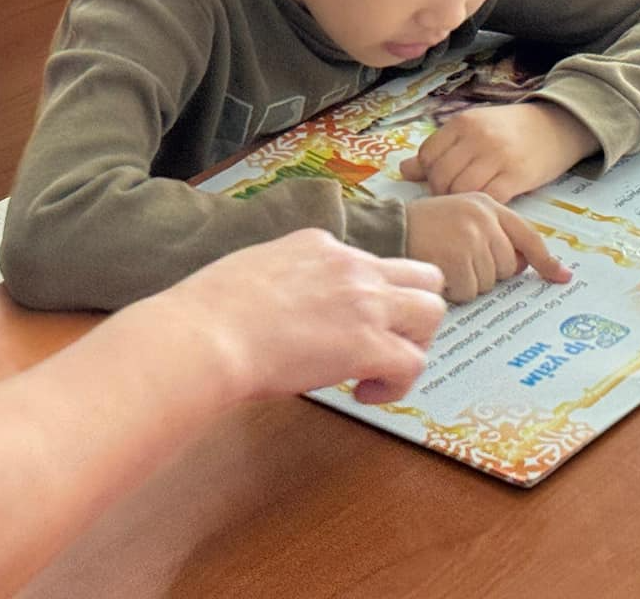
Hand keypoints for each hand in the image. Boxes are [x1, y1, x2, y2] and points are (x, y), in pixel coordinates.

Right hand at [152, 229, 445, 405]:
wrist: (206, 334)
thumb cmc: (208, 313)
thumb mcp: (251, 271)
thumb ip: (281, 279)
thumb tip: (278, 305)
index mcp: (320, 244)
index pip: (370, 263)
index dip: (365, 298)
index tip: (342, 326)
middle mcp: (352, 265)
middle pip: (423, 277)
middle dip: (412, 312)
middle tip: (383, 343)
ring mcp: (365, 301)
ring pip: (433, 311)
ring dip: (414, 342)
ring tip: (380, 369)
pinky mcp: (369, 343)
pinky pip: (413, 363)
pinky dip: (398, 384)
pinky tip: (365, 394)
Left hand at [399, 102, 597, 203]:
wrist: (556, 126)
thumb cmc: (510, 130)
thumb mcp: (473, 128)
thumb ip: (441, 149)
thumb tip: (404, 171)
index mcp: (463, 123)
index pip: (428, 156)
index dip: (429, 174)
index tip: (442, 180)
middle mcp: (477, 137)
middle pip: (441, 176)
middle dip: (442, 192)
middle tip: (455, 196)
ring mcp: (498, 156)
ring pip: (462, 190)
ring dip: (462, 203)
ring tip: (470, 202)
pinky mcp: (517, 175)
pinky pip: (489, 199)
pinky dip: (484, 207)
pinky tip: (489, 206)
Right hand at [406, 192, 573, 303]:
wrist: (388, 228)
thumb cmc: (425, 226)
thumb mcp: (463, 216)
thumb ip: (492, 233)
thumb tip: (522, 264)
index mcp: (489, 205)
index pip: (528, 236)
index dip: (546, 260)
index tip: (562, 277)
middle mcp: (484, 218)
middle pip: (508, 266)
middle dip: (487, 272)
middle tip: (459, 258)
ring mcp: (471, 237)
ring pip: (489, 282)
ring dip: (468, 282)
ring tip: (445, 260)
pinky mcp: (456, 257)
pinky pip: (470, 291)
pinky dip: (454, 290)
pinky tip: (439, 270)